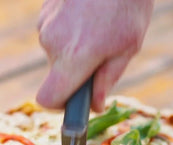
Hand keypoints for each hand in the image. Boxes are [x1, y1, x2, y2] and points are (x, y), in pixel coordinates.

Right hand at [36, 0, 153, 111]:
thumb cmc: (126, 4)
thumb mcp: (126, 48)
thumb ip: (106, 81)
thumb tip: (94, 106)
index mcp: (73, 58)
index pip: (48, 99)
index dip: (59, 107)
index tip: (73, 103)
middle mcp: (52, 44)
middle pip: (56, 77)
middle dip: (76, 74)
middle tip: (101, 56)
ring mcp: (45, 25)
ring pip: (57, 55)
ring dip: (74, 52)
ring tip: (97, 31)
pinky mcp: (45, 12)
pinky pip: (55, 35)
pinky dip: (69, 35)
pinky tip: (87, 18)